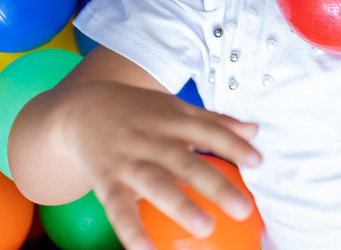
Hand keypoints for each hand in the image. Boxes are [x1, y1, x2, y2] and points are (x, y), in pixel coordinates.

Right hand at [68, 80, 261, 249]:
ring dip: (180, 207)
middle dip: (215, 185)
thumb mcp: (174, 107)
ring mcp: (127, 161)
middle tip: (243, 208)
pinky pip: (120, 211)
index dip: (232, 145)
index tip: (258, 162)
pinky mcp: (106, 182)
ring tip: (206, 229)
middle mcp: (151, 139)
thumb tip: (254, 130)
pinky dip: (133, 233)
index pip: (207, 131)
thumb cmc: (139, 112)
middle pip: (185, 162)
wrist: (81, 109)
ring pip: (155, 185)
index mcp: (171, 119)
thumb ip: (213, 121)